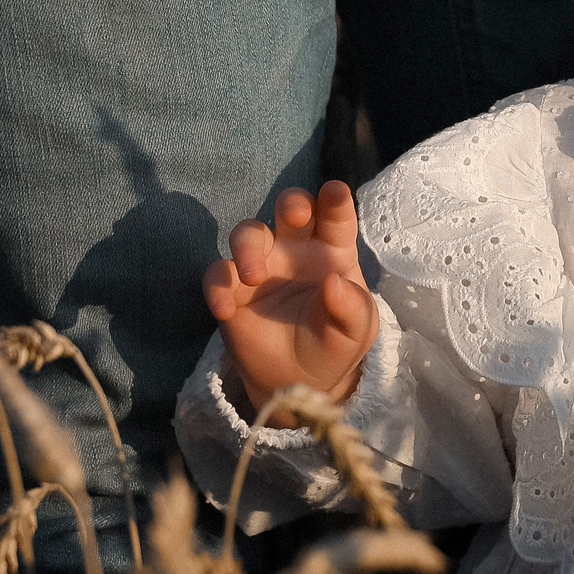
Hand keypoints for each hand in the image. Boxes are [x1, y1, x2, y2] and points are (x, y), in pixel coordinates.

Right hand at [203, 182, 379, 409]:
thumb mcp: (356, 331)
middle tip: (294, 215)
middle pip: (289, 208)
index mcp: (332, 250)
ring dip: (248, 247)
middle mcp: (295, 249)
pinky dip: (217, 288)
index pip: (335, 217)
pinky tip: (225, 309)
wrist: (301, 380)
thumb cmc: (336, 342)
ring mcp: (262, 265)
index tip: (334, 193)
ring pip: (247, 233)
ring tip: (255, 277)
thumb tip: (334, 283)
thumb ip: (352, 308)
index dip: (335, 201)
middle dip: (291, 203)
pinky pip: (217, 275)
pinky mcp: (233, 289)